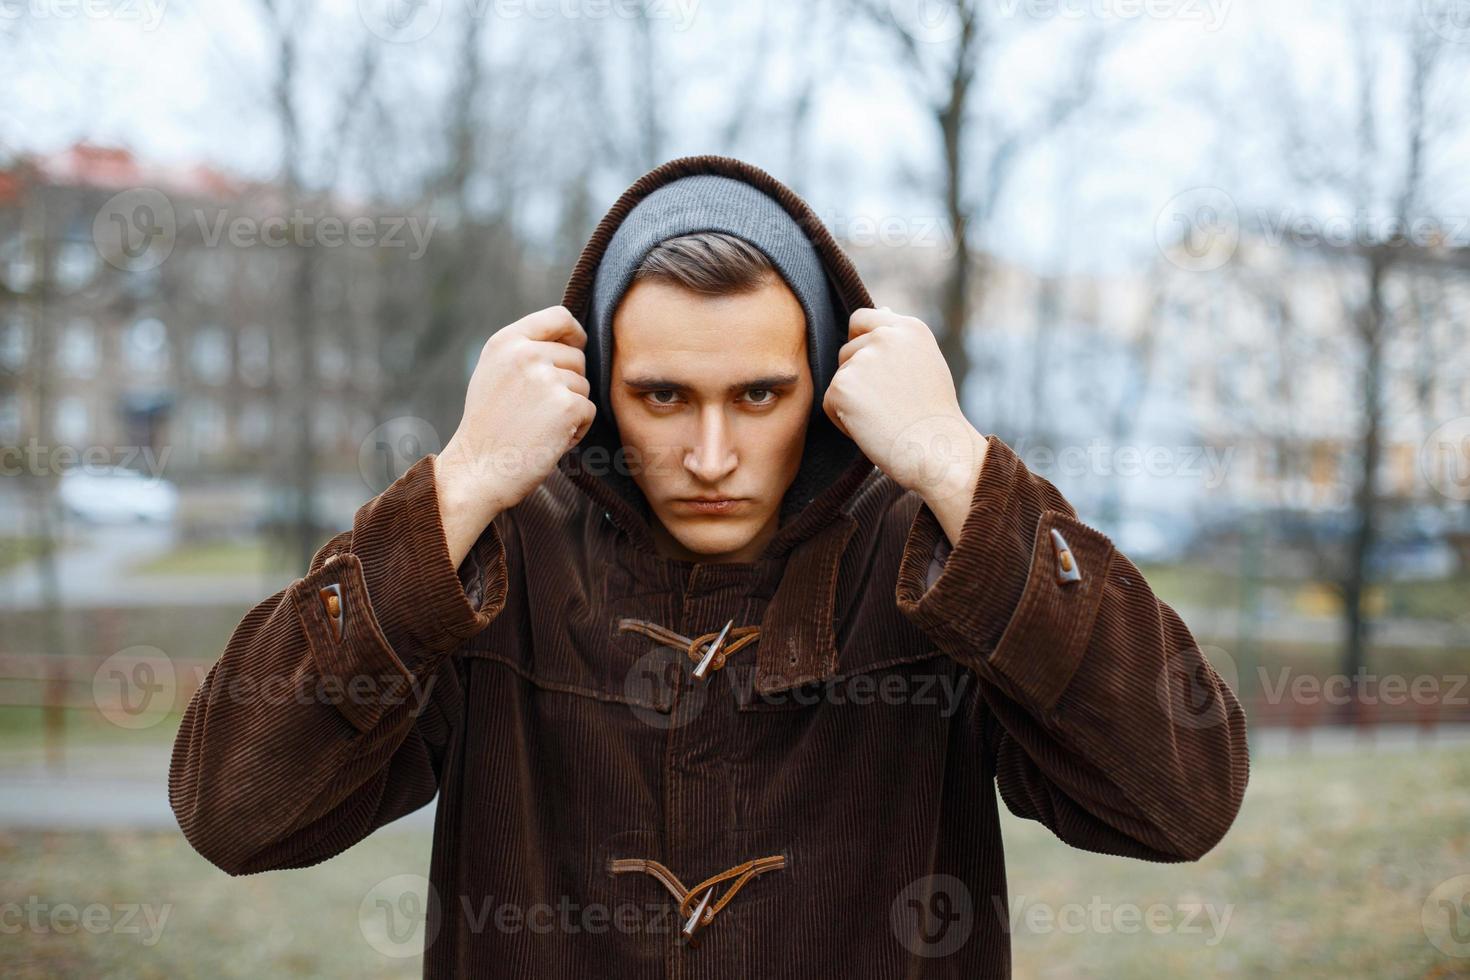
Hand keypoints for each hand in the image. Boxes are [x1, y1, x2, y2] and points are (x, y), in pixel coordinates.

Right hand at [434, 306, 594, 565]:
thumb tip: (570, 339)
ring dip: (571, 409)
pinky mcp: (566, 405)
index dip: (574, 334)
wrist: (477, 471)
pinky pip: (589, 411)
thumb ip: (524, 351)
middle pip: (576, 357)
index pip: (559, 316)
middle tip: (538, 412)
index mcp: (506, 341)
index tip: (575, 349)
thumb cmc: (487, 428)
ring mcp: (547, 378)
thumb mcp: (493, 373)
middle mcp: (526, 354)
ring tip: (539, 427)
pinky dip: (577, 430)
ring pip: (584, 386)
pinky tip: (550, 440)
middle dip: (567, 384)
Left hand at [823, 307, 986, 508]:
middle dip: (858, 378)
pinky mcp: (842, 385)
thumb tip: (883, 311)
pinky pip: (829, 403)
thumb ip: (900, 339)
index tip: (874, 369)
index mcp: (909, 328)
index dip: (860, 342)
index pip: (862, 318)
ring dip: (852, 400)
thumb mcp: (927, 363)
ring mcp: (862, 359)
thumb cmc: (934, 415)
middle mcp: (885, 336)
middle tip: (890, 405)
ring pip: (839, 378)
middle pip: (847, 351)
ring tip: (885, 417)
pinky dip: (844, 421)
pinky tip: (872, 429)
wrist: (936, 449)